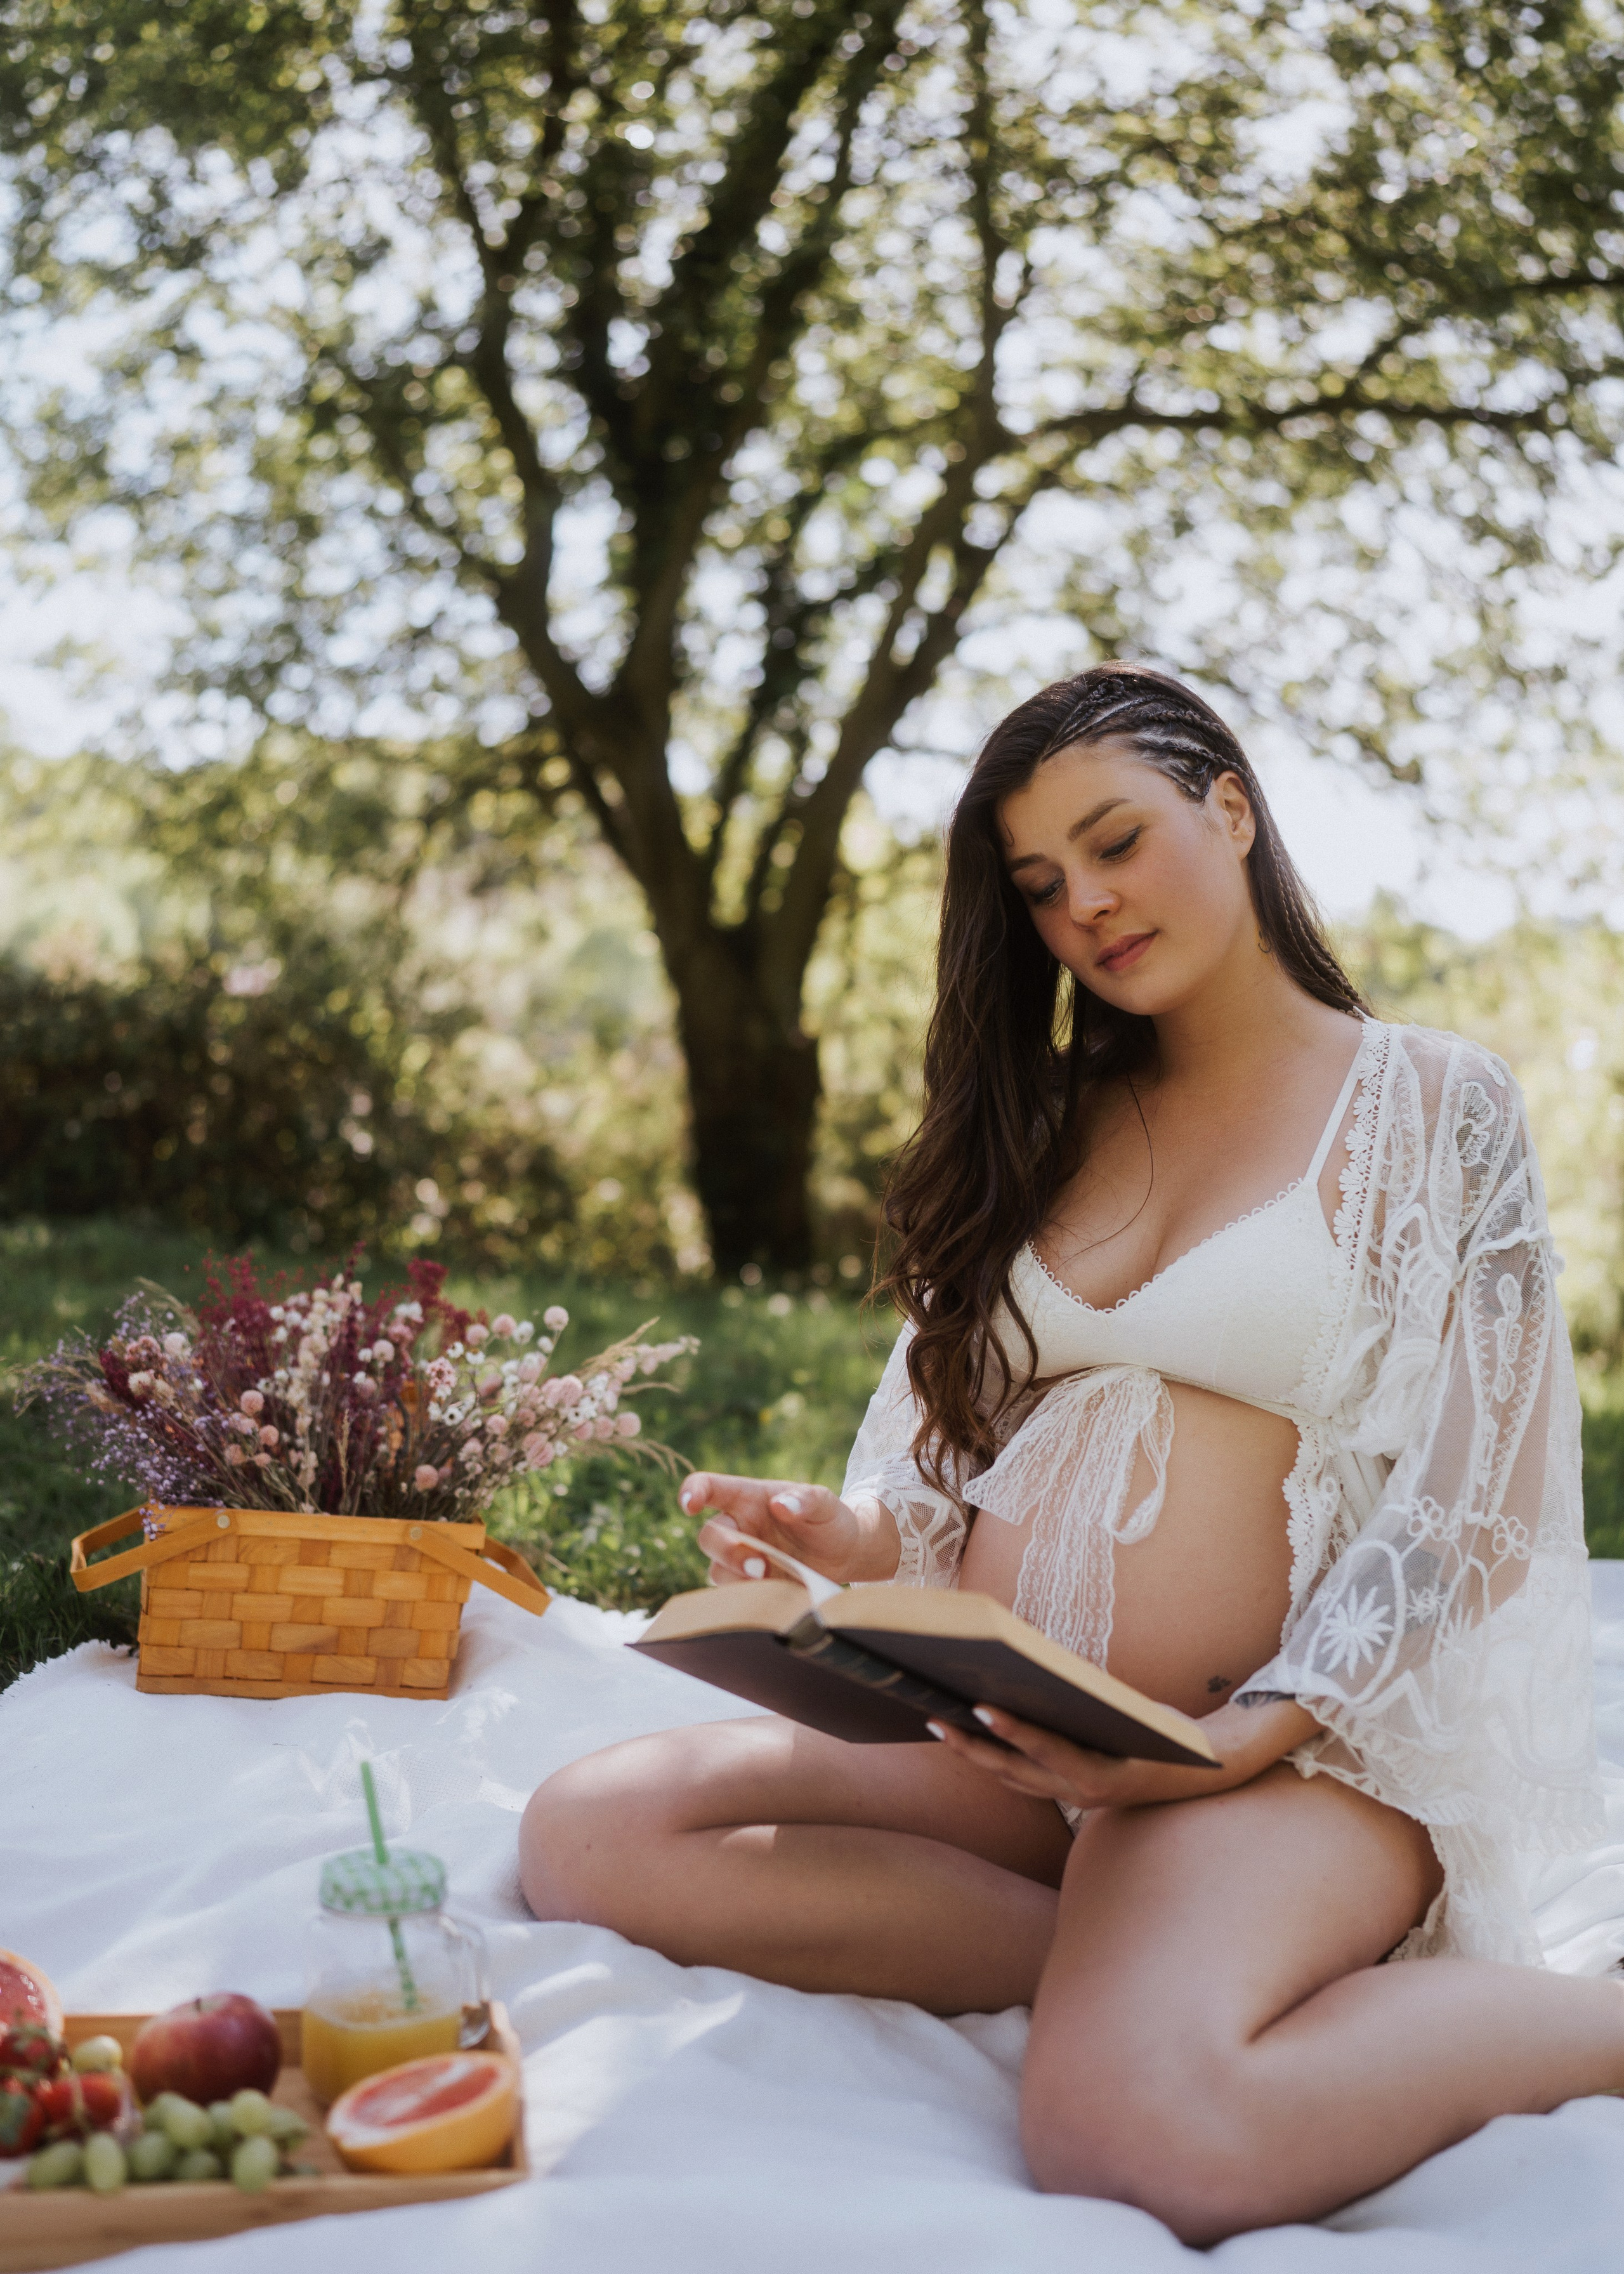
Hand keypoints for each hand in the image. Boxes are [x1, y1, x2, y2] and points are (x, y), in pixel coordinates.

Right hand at [679, 1470, 898, 1587]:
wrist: (844, 1553)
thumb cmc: (828, 1519)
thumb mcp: (825, 1503)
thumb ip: (806, 1499)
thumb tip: (780, 1505)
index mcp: (748, 1498)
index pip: (710, 1487)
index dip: (692, 1491)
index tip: (689, 1505)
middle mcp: (739, 1526)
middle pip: (709, 1536)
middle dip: (728, 1551)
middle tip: (760, 1565)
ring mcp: (742, 1557)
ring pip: (717, 1569)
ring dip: (738, 1578)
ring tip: (771, 1580)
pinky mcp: (751, 1585)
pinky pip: (735, 1594)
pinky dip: (750, 1597)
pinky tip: (774, 1595)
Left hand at [927, 1693, 1321, 1812]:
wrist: (1219, 1778)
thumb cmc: (1213, 1744)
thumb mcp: (1226, 1731)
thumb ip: (1240, 1717)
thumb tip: (1263, 1700)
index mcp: (1122, 1779)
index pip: (1061, 1759)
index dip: (1023, 1737)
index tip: (987, 1708)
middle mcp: (1092, 1792)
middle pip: (1022, 1773)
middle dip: (978, 1745)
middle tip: (937, 1711)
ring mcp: (1076, 1793)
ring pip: (1013, 1777)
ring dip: (974, 1751)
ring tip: (933, 1715)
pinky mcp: (1069, 1784)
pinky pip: (1021, 1772)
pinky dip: (991, 1751)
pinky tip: (961, 1724)